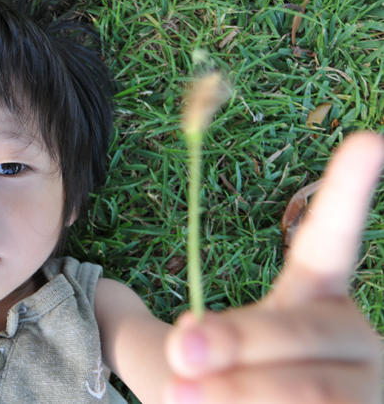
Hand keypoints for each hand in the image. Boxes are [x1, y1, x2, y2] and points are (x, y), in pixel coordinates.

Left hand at [164, 132, 383, 403]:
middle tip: (182, 350)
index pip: (330, 243)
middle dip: (240, 340)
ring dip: (242, 391)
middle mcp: (354, 339)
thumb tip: (154, 321)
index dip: (347, 194)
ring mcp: (368, 391)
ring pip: (313, 389)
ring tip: (182, 393)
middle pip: (305, 329)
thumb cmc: (217, 383)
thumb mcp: (194, 351)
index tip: (369, 138)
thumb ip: (180, 334)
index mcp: (314, 299)